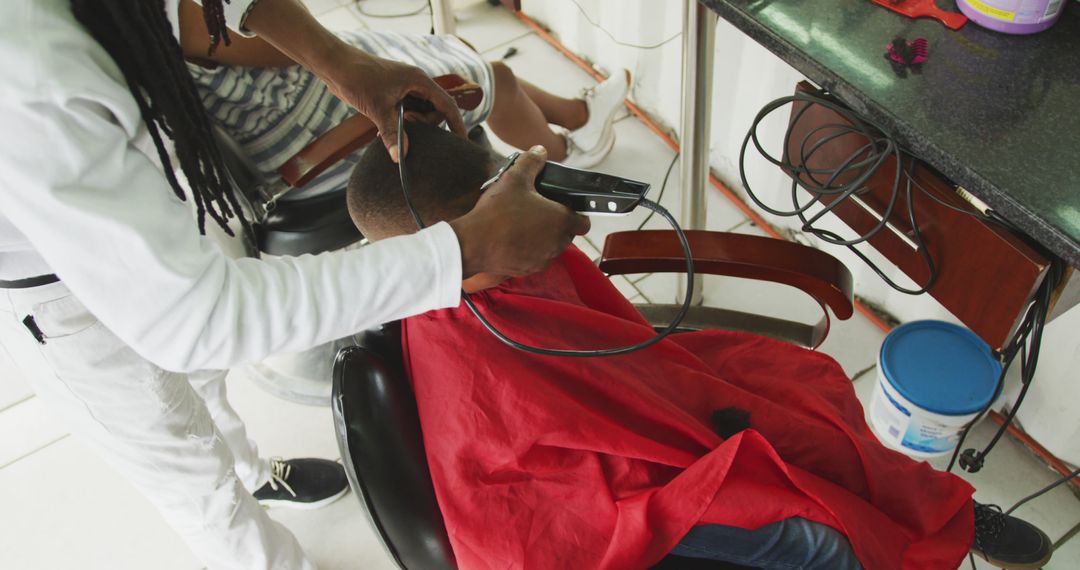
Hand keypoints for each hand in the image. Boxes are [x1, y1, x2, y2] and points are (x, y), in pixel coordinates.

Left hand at [316, 47, 465, 161]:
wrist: (335, 65)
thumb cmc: (357, 78)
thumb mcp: (378, 109)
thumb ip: (392, 133)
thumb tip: (400, 158)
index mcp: (419, 80)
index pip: (447, 104)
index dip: (457, 124)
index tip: (462, 142)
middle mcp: (415, 83)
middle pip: (434, 111)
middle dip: (425, 124)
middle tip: (406, 126)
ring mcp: (404, 88)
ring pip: (420, 112)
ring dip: (411, 124)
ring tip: (392, 127)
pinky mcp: (393, 94)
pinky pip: (407, 112)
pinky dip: (401, 122)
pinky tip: (387, 129)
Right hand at [449, 146, 590, 277]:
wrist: (473, 244)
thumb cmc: (497, 213)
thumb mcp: (514, 178)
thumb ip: (531, 162)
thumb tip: (539, 151)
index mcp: (560, 221)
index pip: (583, 223)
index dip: (577, 214)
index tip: (564, 207)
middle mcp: (556, 244)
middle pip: (567, 234)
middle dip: (557, 224)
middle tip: (538, 211)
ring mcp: (542, 259)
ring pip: (550, 247)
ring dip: (543, 237)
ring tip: (522, 224)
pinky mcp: (527, 270)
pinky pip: (534, 259)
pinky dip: (528, 250)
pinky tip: (511, 238)